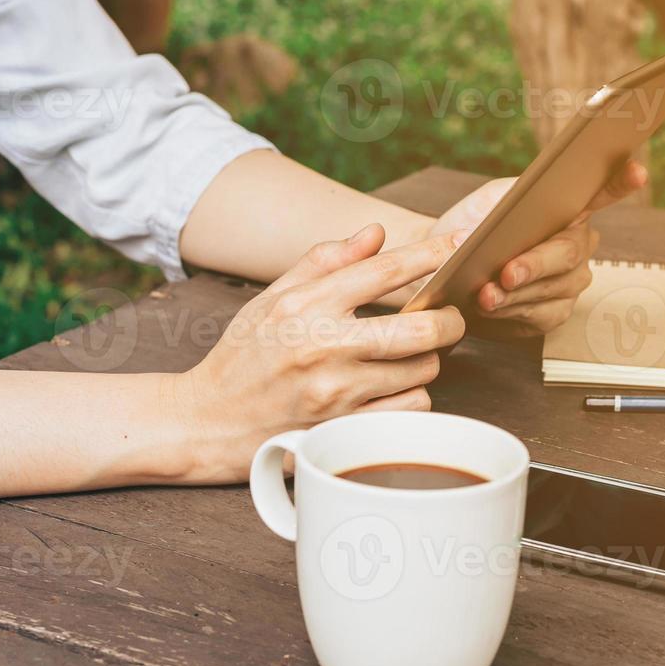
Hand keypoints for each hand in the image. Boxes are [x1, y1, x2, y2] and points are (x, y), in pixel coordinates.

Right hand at [175, 225, 467, 481]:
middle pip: (422, 328)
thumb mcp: (271, 297)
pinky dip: (413, 396)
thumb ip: (324, 262)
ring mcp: (337, 394)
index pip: (383, 271)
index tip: (455, 247)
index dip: (429, 254)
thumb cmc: (244, 356)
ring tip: (409, 356)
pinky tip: (396, 388)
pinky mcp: (346, 430)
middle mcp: (324, 348)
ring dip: (427, 360)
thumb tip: (376, 234)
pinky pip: (411, 408)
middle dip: (448, 318)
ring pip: (423, 370)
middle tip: (447, 316)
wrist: (210, 422)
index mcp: (306, 306)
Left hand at [428, 160, 647, 335]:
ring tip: (485, 295)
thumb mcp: (485, 202)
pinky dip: (514, 312)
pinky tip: (492, 309)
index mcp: (567, 208)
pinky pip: (542, 315)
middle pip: (570, 252)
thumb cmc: (472, 228)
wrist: (449, 268)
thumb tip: (495, 224)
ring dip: (517, 294)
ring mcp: (570, 281)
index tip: (638, 172)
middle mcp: (577, 244)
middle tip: (507, 272)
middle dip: (536, 264)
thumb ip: (503, 202)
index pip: (602, 191)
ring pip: (555, 288)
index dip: (621, 182)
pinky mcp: (554, 313)